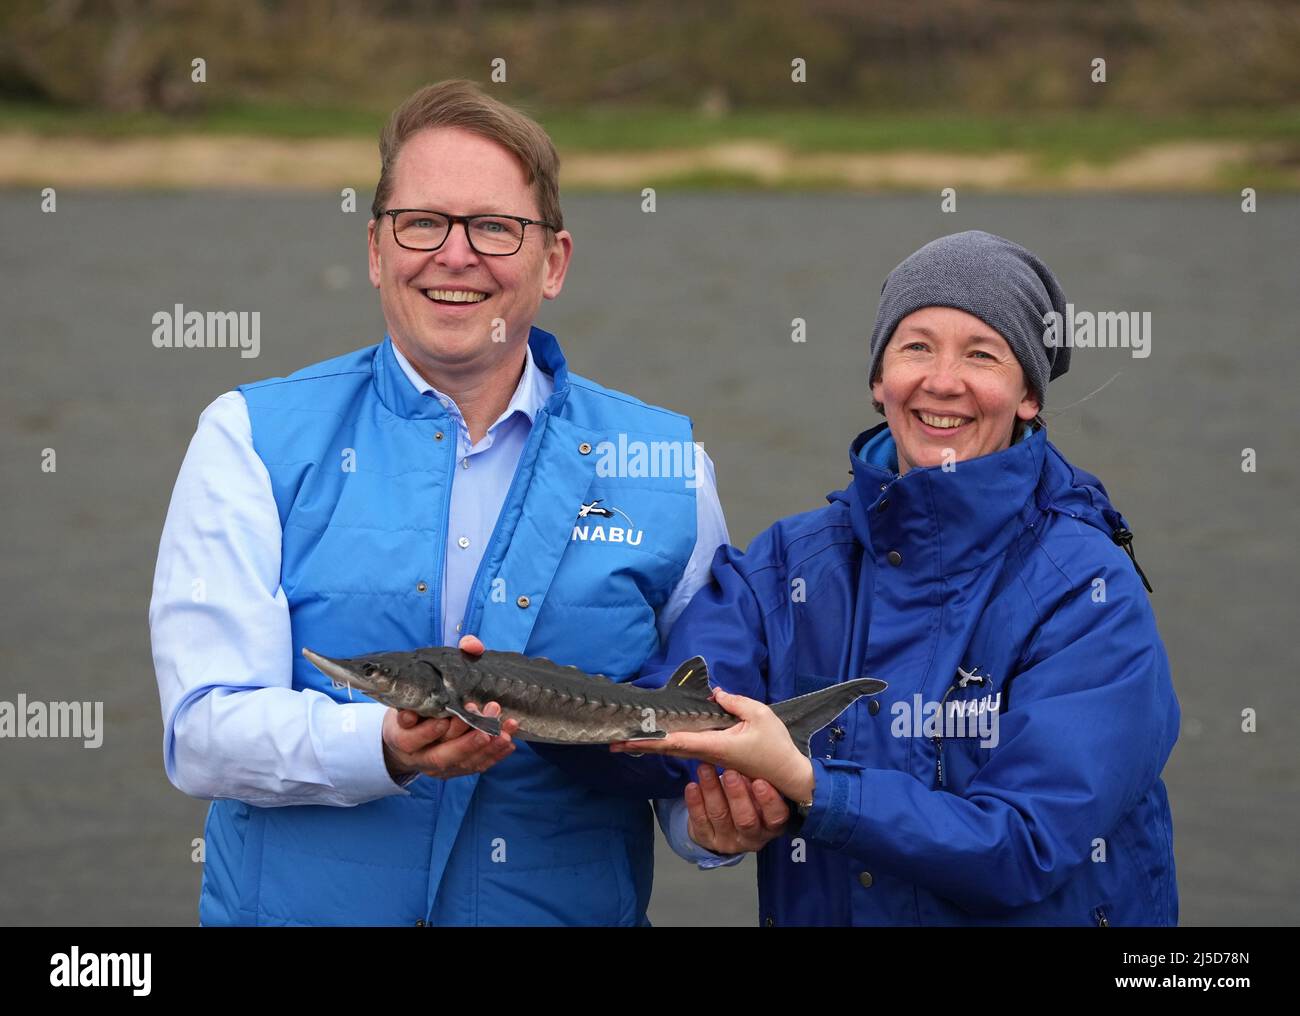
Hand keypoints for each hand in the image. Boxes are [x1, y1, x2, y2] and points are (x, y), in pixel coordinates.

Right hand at [381, 632, 516, 780]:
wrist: (406, 739)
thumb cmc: (415, 705)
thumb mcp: (418, 686)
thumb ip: (444, 663)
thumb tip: (470, 645)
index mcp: (401, 736)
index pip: (412, 737)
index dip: (429, 731)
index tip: (445, 718)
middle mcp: (418, 755)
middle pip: (442, 753)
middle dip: (468, 737)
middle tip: (490, 713)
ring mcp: (437, 767)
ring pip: (462, 763)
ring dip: (486, 747)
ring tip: (504, 731)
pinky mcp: (454, 771)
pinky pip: (475, 767)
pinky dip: (493, 756)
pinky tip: (508, 743)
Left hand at [611, 688, 814, 801]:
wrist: (788, 777)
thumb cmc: (775, 748)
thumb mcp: (760, 716)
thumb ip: (735, 702)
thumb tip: (713, 693)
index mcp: (714, 745)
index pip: (675, 741)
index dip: (649, 740)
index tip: (626, 740)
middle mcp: (707, 754)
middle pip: (668, 747)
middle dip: (641, 743)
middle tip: (614, 740)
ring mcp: (710, 757)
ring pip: (676, 748)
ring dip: (652, 743)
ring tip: (629, 737)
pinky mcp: (715, 757)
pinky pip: (687, 748)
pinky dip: (669, 741)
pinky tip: (659, 736)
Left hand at [686, 765, 788, 854]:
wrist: (724, 821)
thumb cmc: (748, 797)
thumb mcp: (758, 789)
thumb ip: (758, 777)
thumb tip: (751, 753)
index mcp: (772, 825)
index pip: (776, 817)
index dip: (768, 800)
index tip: (759, 781)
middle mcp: (752, 837)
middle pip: (746, 820)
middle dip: (737, 795)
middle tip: (730, 773)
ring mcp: (728, 841)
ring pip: (719, 816)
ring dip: (712, 790)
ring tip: (705, 768)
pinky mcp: (706, 839)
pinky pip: (699, 821)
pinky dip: (695, 802)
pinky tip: (692, 786)